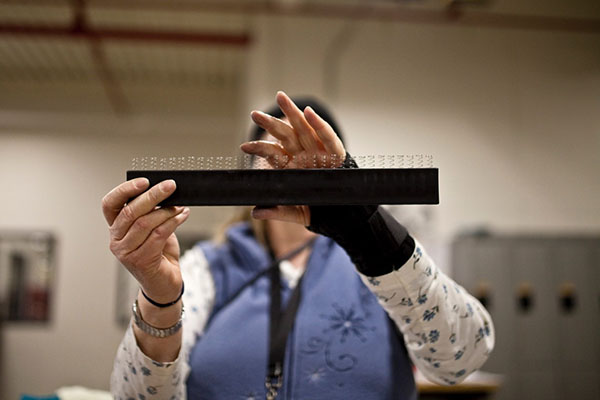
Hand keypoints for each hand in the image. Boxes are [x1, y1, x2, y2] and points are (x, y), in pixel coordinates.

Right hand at [101, 178, 189, 303]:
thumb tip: (165, 191)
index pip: (110, 204)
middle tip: (170, 186)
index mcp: (115, 227)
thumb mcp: (153, 228)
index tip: (144, 181)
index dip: (124, 190)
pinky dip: (173, 222)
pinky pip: (158, 235)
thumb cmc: (159, 253)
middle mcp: (116, 239)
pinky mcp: (140, 261)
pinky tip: (183, 215)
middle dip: (152, 196)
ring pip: (146, 223)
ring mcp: (126, 252)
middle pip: (131, 212)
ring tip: (180, 206)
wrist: (164, 283)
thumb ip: (153, 212)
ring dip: (167, 211)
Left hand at [240, 91, 345, 225]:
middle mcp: (303, 155)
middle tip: (254, 114)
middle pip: (285, 135)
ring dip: (292, 113)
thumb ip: (278, 211)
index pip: (273, 154)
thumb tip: (255, 212)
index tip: (244, 147)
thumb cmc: (318, 210)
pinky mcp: (335, 152)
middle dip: (270, 124)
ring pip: (303, 128)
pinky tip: (309, 112)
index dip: (260, 148)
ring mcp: (319, 151)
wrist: (343, 213)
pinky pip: (327, 136)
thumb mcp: (296, 212)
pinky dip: (319, 124)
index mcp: (292, 167)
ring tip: (280, 97)